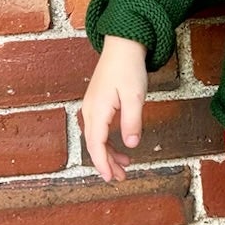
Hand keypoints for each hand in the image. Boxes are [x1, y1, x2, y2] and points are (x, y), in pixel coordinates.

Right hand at [82, 34, 148, 181]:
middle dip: (106, 163)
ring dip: (107, 154)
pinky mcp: (96, 104)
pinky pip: (98, 129)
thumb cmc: (128, 68)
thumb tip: (131, 144)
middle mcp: (89, 111)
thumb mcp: (135, 96)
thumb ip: (132, 121)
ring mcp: (91, 107)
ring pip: (95, 138)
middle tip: (121, 177)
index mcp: (97, 110)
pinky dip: (107, 142)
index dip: (103, 164)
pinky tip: (120, 146)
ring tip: (123, 166)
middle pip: (94, 144)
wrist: (122, 46)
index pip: (96, 144)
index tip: (110, 178)